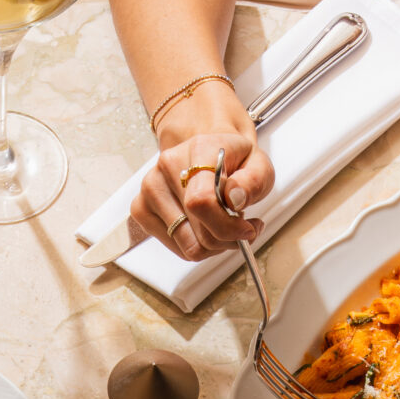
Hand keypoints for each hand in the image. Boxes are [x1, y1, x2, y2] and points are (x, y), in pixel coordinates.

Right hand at [128, 87, 274, 259]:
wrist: (206, 151)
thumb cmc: (232, 160)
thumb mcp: (258, 164)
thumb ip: (253, 181)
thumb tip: (234, 198)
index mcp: (198, 150)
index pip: (202, 202)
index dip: (228, 226)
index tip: (248, 228)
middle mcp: (167, 166)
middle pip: (199, 233)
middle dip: (227, 239)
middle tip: (240, 226)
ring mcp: (149, 188)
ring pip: (189, 247)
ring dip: (213, 245)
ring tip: (222, 224)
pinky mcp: (141, 209)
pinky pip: (177, 249)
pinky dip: (196, 246)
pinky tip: (204, 228)